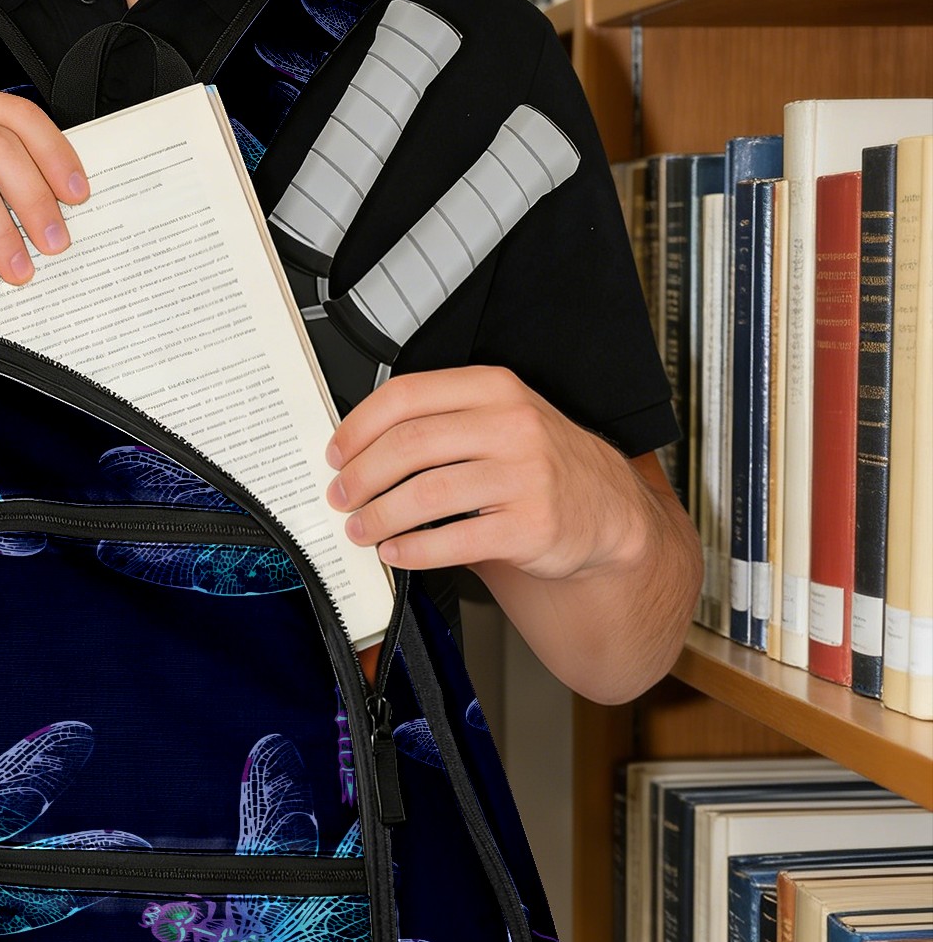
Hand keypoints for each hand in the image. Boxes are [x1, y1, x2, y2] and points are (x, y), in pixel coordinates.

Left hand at [324, 365, 647, 580]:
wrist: (605, 508)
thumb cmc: (538, 463)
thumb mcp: (497, 420)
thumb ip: (438, 423)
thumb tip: (357, 451)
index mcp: (493, 388)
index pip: (406, 396)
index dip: (358, 427)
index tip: (336, 453)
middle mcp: (511, 425)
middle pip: (409, 444)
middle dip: (361, 476)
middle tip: (341, 496)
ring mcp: (525, 475)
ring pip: (426, 493)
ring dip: (380, 516)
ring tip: (361, 528)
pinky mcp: (531, 525)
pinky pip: (454, 539)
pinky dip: (414, 550)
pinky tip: (396, 553)